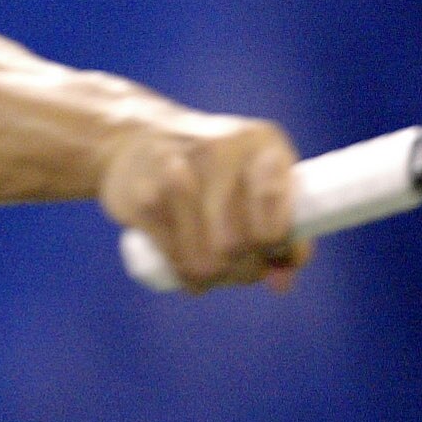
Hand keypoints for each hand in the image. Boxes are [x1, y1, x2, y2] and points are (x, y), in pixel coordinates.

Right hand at [97, 114, 310, 291]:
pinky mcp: (144, 197)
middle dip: (242, 267)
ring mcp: (177, 173)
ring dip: (214, 277)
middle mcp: (221, 151)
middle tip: (238, 262)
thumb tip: (280, 283)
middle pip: (240, 245)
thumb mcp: (258, 180)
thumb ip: (285, 231)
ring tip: (214, 265)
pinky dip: (187, 277)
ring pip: (207, 262)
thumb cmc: (215, 169)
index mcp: (262, 144)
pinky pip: (176, 261)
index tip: (268, 249)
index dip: (275, 248)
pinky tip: (188, 266)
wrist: (137, 138)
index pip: (277, 222)